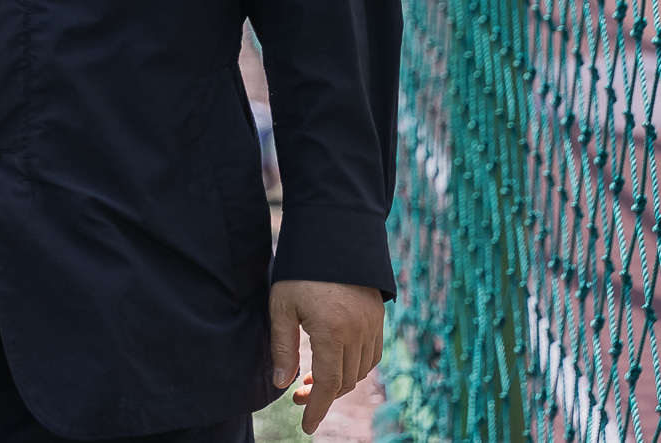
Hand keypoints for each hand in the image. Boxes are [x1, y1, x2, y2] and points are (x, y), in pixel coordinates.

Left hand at [269, 278, 383, 433]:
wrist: (333, 237)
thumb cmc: (300, 271)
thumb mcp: (282, 306)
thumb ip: (282, 347)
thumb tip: (282, 384)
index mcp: (332, 332)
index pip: (329, 384)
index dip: (318, 408)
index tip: (307, 427)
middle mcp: (358, 332)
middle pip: (345, 381)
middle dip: (322, 395)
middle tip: (298, 395)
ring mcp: (373, 325)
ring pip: (361, 370)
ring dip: (340, 382)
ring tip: (313, 379)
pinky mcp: (379, 318)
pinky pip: (372, 355)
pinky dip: (356, 367)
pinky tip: (336, 363)